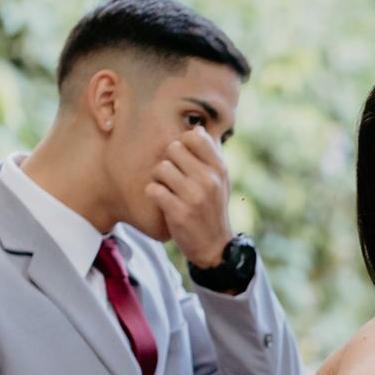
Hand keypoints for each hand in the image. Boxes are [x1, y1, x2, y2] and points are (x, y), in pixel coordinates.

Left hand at [147, 127, 233, 268]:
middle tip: (173, 177)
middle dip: (169, 162)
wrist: (214, 246)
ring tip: (168, 190)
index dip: (182, 144)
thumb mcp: (221, 181)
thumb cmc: (213, 208)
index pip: (194, 137)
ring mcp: (194, 197)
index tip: (182, 158)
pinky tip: (163, 202)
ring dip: (159, 179)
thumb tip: (198, 128)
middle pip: (173, 149)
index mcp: (220, 169)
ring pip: (160, 168)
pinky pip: (153, 189)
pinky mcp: (179, 212)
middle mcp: (209, 180)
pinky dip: (154, 195)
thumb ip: (211, 155)